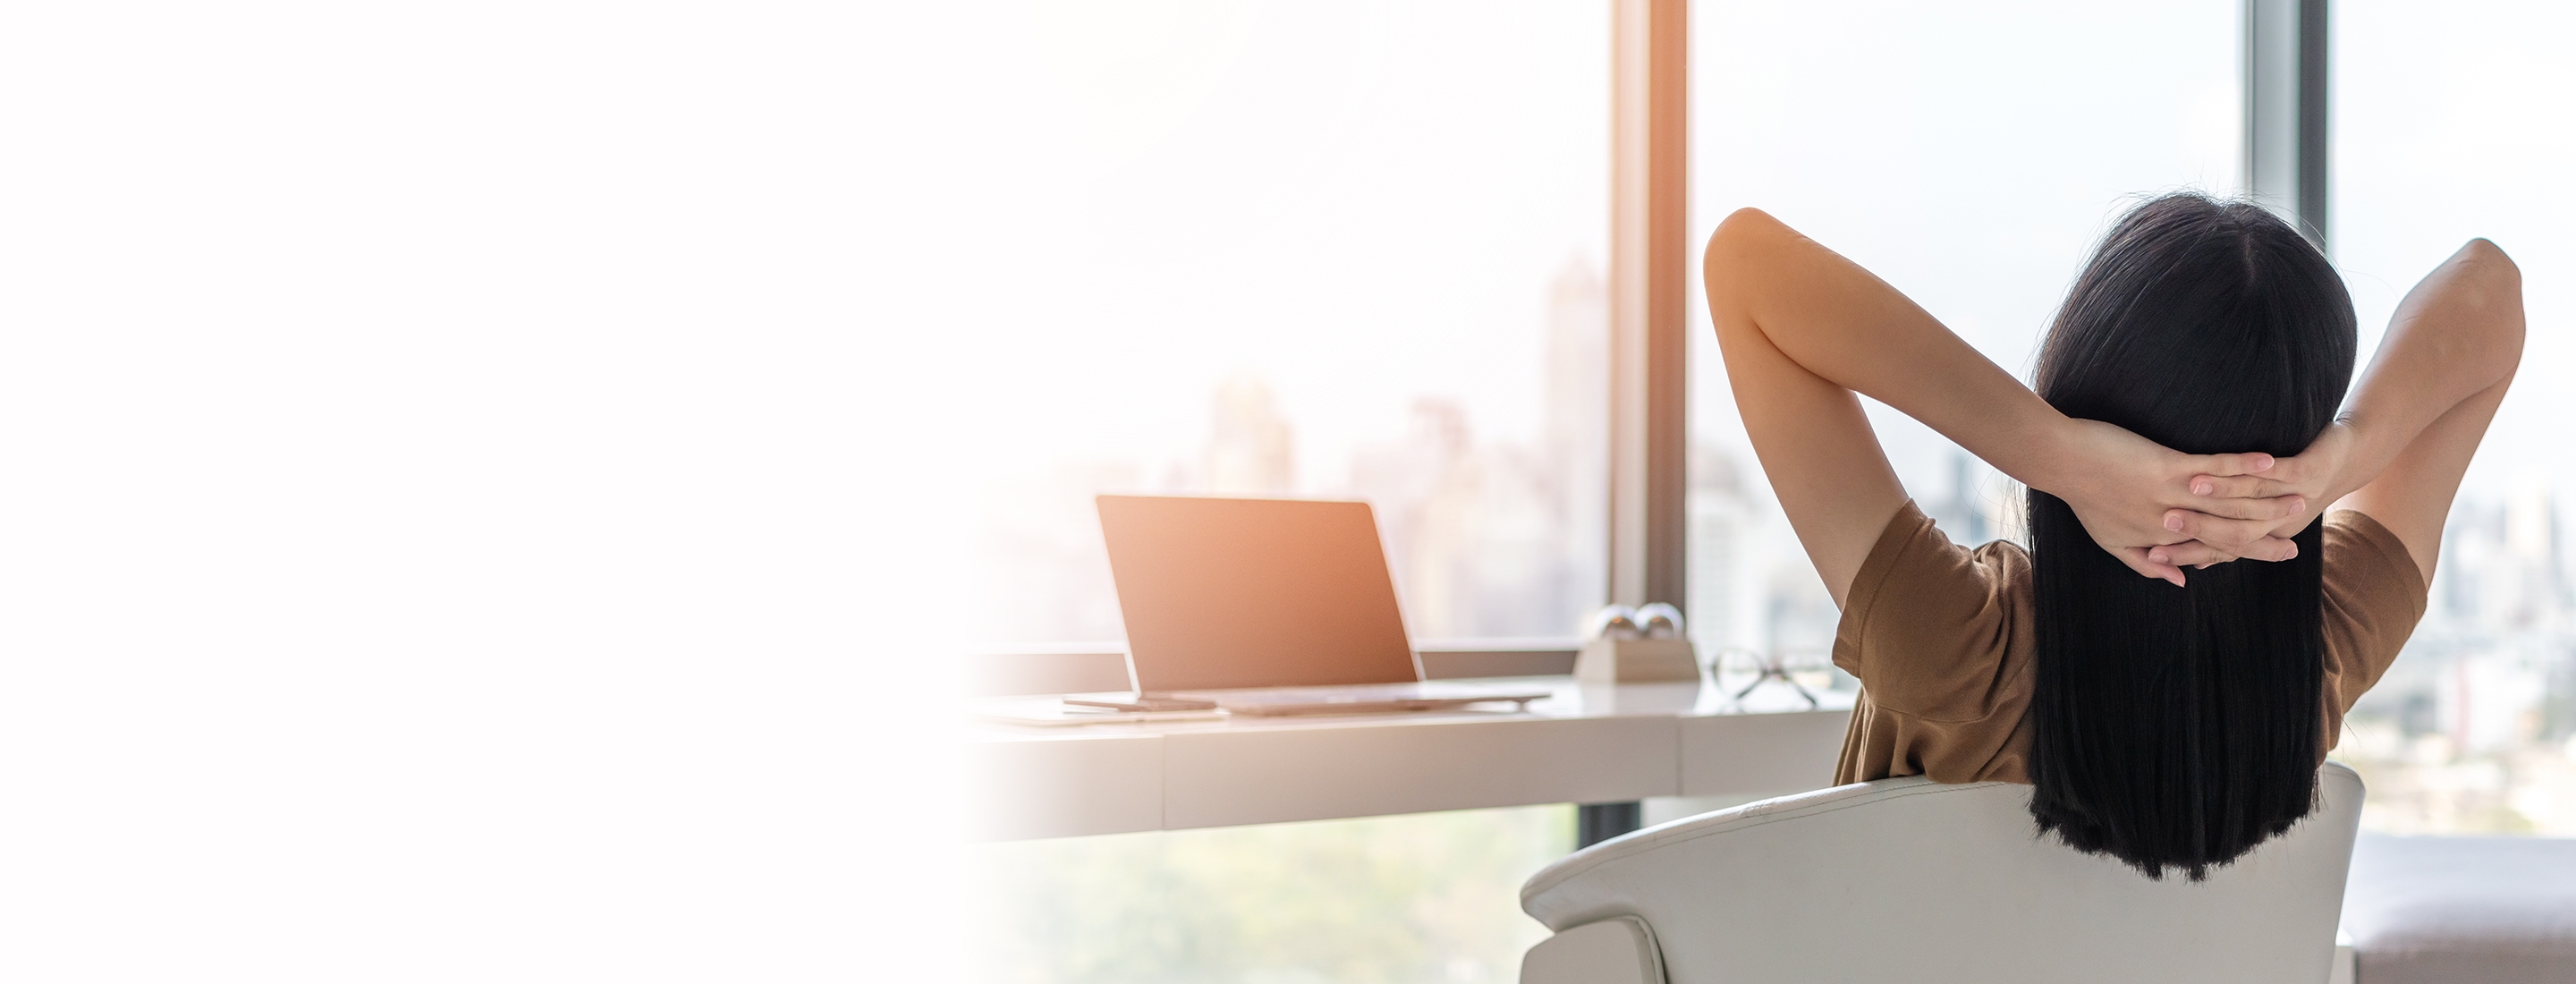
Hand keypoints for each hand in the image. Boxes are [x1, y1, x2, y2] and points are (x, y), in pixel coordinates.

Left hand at [2047, 419, 2308, 585]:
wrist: (2062, 461)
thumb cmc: (2085, 498)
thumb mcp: (2111, 540)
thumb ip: (2146, 562)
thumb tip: (2179, 581)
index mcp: (2163, 538)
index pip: (2217, 548)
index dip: (2251, 551)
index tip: (2281, 552)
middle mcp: (2173, 521)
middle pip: (2232, 529)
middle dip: (2270, 530)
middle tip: (2303, 529)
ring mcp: (2172, 493)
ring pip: (2229, 501)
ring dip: (2268, 499)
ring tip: (2300, 495)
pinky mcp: (2167, 466)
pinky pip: (2213, 466)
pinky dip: (2242, 465)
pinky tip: (2270, 463)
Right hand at [2169, 422, 2355, 553]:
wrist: (2351, 456)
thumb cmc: (2297, 481)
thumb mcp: (2264, 511)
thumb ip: (2228, 534)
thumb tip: (2196, 563)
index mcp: (2262, 534)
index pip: (2217, 549)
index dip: (2184, 554)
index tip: (2151, 555)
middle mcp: (2277, 523)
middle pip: (2229, 535)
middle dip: (2192, 532)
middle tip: (2159, 527)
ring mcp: (2291, 498)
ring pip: (2247, 507)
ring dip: (2213, 502)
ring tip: (2181, 496)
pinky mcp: (2305, 473)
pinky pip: (2270, 477)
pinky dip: (2238, 476)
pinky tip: (2211, 472)